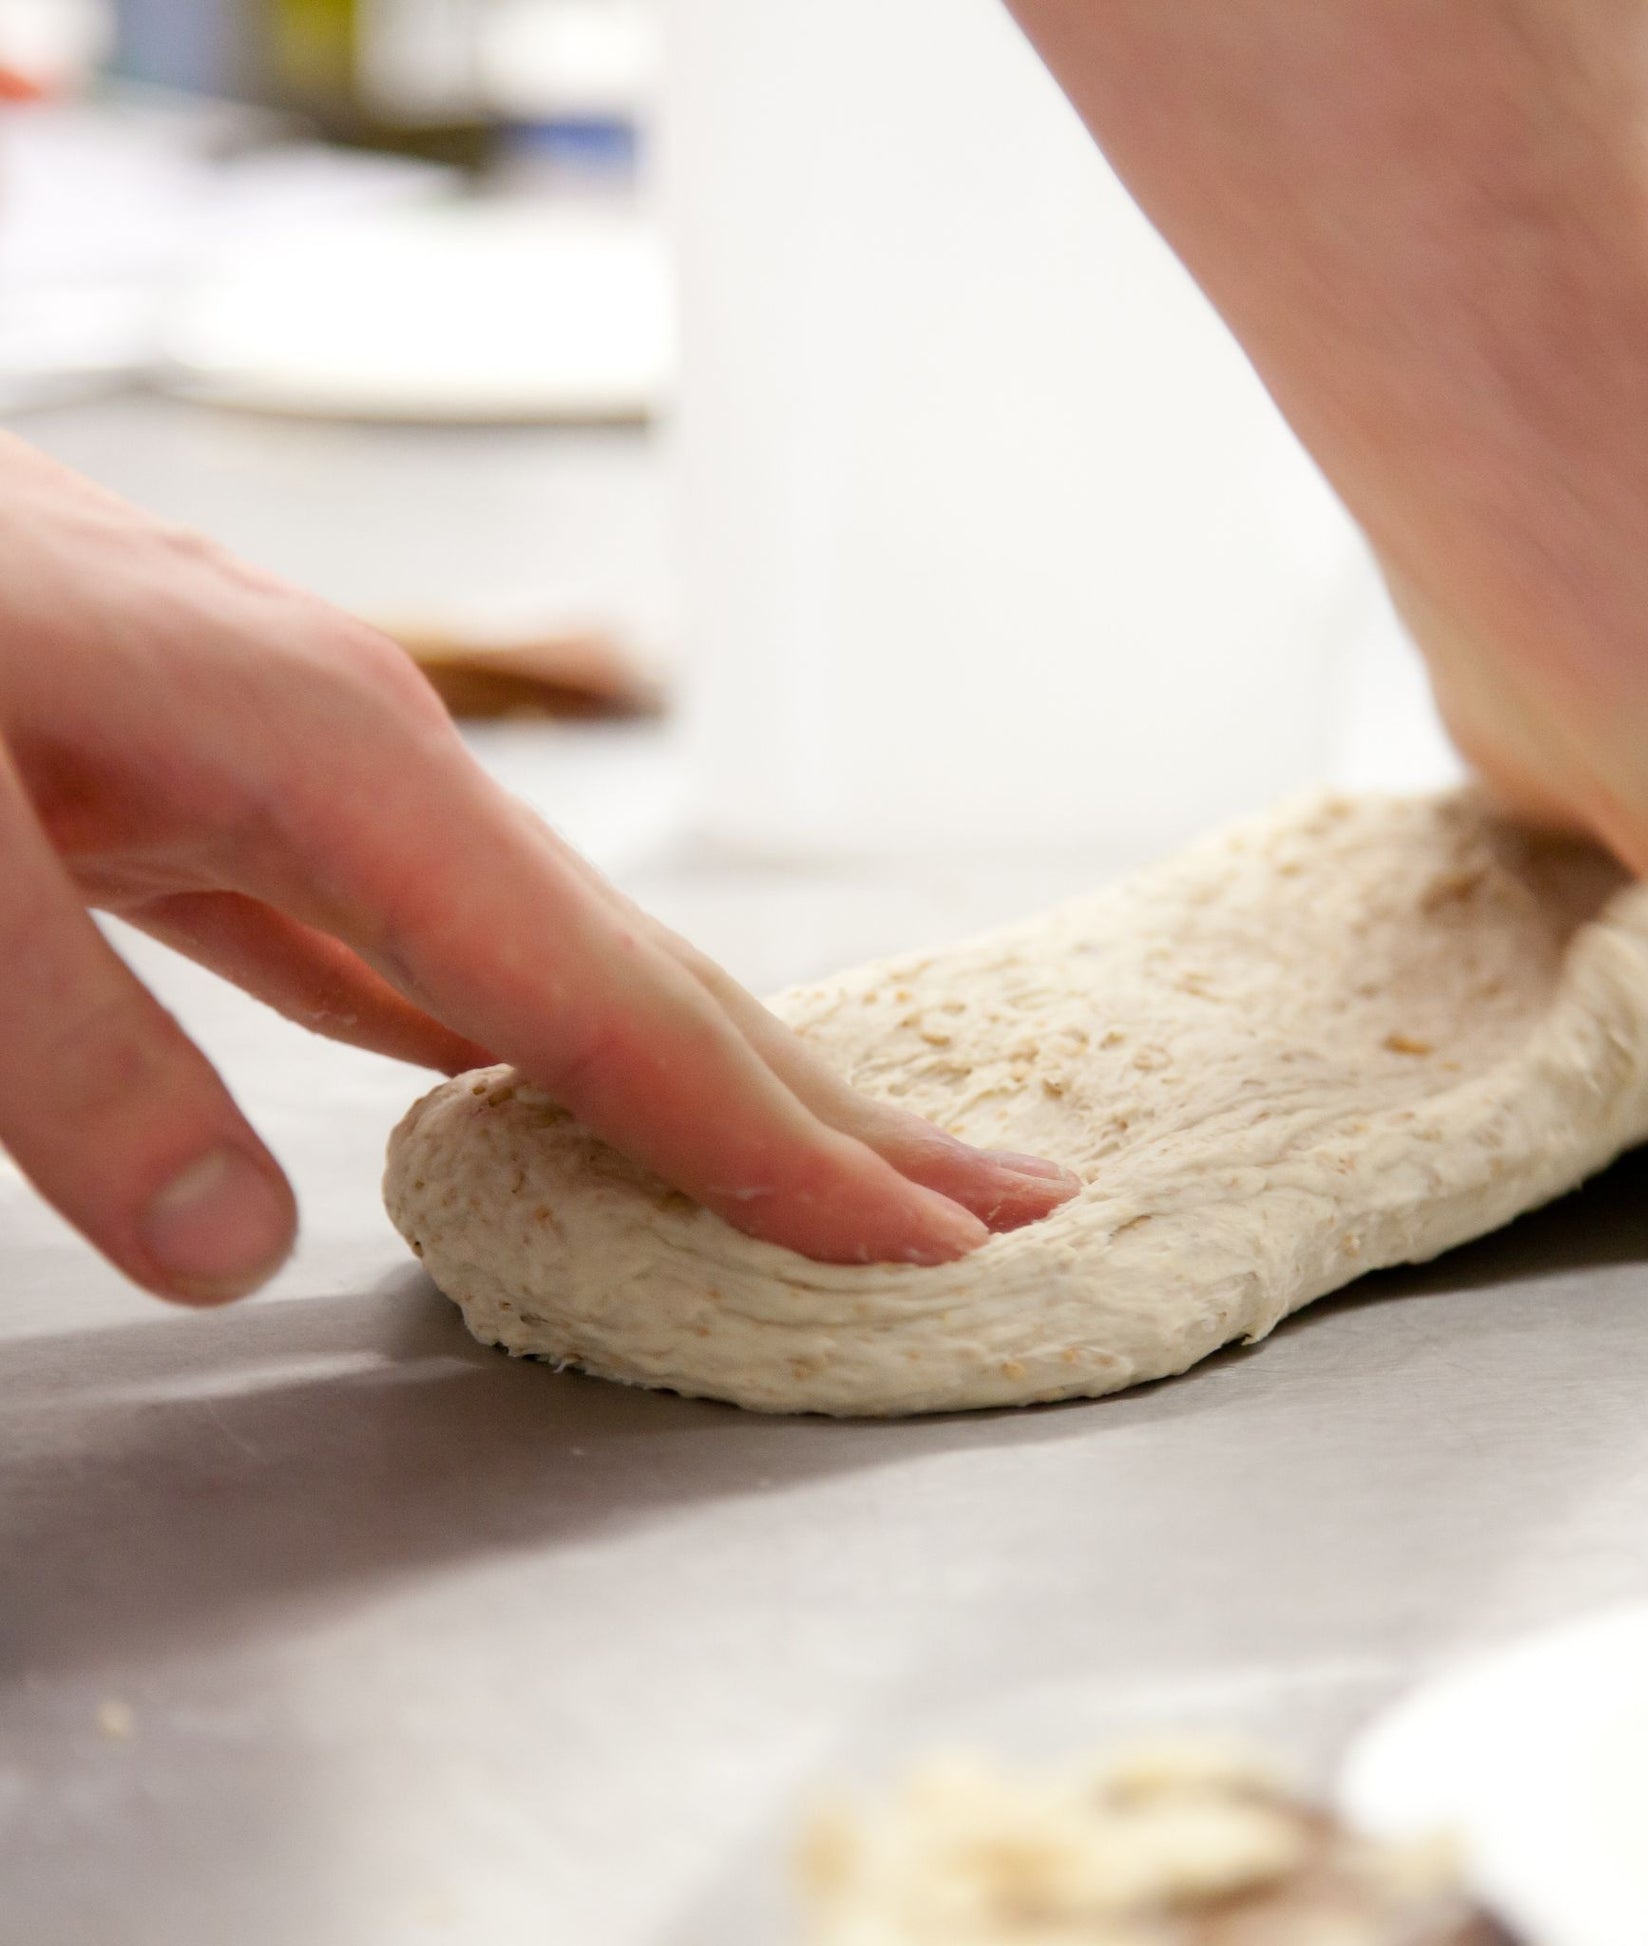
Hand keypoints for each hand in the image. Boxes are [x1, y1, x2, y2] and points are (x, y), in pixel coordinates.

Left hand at [0, 435, 1074, 1302]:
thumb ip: (67, 1050)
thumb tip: (241, 1245)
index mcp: (343, 764)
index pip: (617, 1006)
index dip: (774, 1142)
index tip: (927, 1233)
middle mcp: (375, 763)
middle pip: (658, 971)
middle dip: (838, 1102)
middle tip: (1003, 1189)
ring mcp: (323, 777)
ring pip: (571, 959)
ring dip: (717, 1074)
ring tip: (845, 1154)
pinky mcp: (246, 801)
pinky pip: (448, 950)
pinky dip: (550, 1034)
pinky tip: (567, 1080)